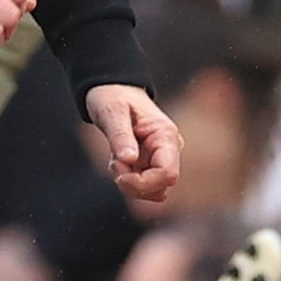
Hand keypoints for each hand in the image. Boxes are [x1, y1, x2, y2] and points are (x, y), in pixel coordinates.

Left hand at [84, 82, 182, 204]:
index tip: (118, 173)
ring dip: (130, 184)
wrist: (112, 89)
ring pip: (153, 191)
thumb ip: (120, 136)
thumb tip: (129, 159)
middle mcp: (169, 149)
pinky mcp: (151, 164)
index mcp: (166, 136)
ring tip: (115, 160)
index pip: (167, 175)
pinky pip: (143, 185)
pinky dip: (127, 180)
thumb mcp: (111, 112)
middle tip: (113, 162)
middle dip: (133, 184)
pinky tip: (117, 161)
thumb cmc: (112, 96)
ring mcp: (162, 158)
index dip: (143, 183)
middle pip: (161, 187)